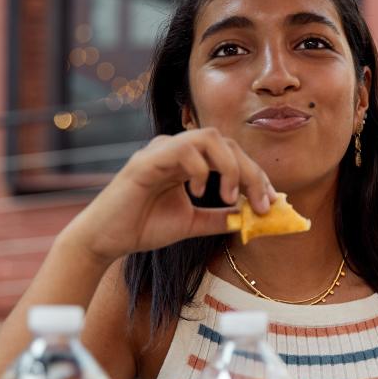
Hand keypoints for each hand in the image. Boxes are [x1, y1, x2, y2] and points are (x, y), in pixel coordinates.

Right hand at [64, 129, 276, 264]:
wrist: (106, 240)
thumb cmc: (143, 227)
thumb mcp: (193, 224)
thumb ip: (220, 218)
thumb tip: (252, 217)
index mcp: (188, 160)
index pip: (231, 155)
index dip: (255, 176)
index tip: (270, 203)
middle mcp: (176, 149)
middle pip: (226, 143)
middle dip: (250, 173)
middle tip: (261, 204)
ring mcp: (161, 151)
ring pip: (209, 138)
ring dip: (229, 167)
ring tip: (228, 197)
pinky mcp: (146, 161)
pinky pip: (182, 150)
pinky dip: (198, 169)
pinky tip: (197, 193)